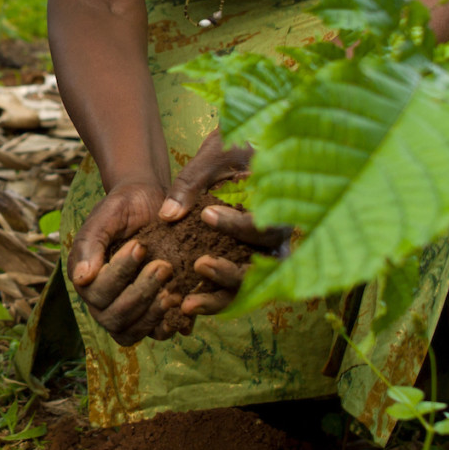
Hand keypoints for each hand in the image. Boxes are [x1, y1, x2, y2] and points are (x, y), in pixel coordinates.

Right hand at [68, 178, 174, 345]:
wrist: (152, 202)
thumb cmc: (125, 207)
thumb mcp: (107, 216)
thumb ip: (90, 243)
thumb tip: (81, 278)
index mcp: (85, 277)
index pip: (95, 292)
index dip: (118, 274)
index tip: (140, 246)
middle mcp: (100, 300)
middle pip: (113, 317)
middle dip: (140, 293)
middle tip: (164, 266)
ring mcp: (124, 311)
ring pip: (130, 331)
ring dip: (152, 314)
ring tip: (173, 291)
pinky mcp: (149, 315)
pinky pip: (152, 334)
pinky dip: (166, 326)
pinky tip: (180, 306)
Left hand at [160, 131, 288, 324]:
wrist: (247, 147)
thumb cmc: (239, 145)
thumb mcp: (216, 154)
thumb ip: (192, 183)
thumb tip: (168, 215)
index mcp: (281, 207)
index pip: (265, 226)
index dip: (238, 225)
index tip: (207, 215)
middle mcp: (278, 239)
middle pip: (264, 268)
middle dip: (231, 272)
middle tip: (200, 266)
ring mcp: (262, 255)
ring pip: (249, 287)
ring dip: (221, 296)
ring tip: (189, 303)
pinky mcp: (243, 264)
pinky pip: (233, 289)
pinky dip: (213, 299)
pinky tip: (187, 304)